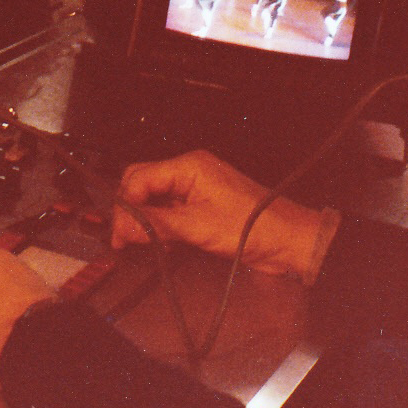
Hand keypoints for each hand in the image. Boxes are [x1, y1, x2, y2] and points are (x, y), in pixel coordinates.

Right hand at [110, 150, 324, 279]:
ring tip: (143, 241)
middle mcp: (190, 171)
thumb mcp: (198, 227)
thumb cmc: (255, 226)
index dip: (125, 205)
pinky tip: (162, 240)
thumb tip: (123, 225)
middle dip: (130, 208)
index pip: (139, 178)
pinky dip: (160, 223)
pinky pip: (170, 207)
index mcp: (189, 166)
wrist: (288, 241)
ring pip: (155, 196)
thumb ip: (156, 224)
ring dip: (145, 218)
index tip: (119, 232)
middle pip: (143, 183)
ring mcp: (196, 187)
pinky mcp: (202, 204)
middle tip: (124, 237)